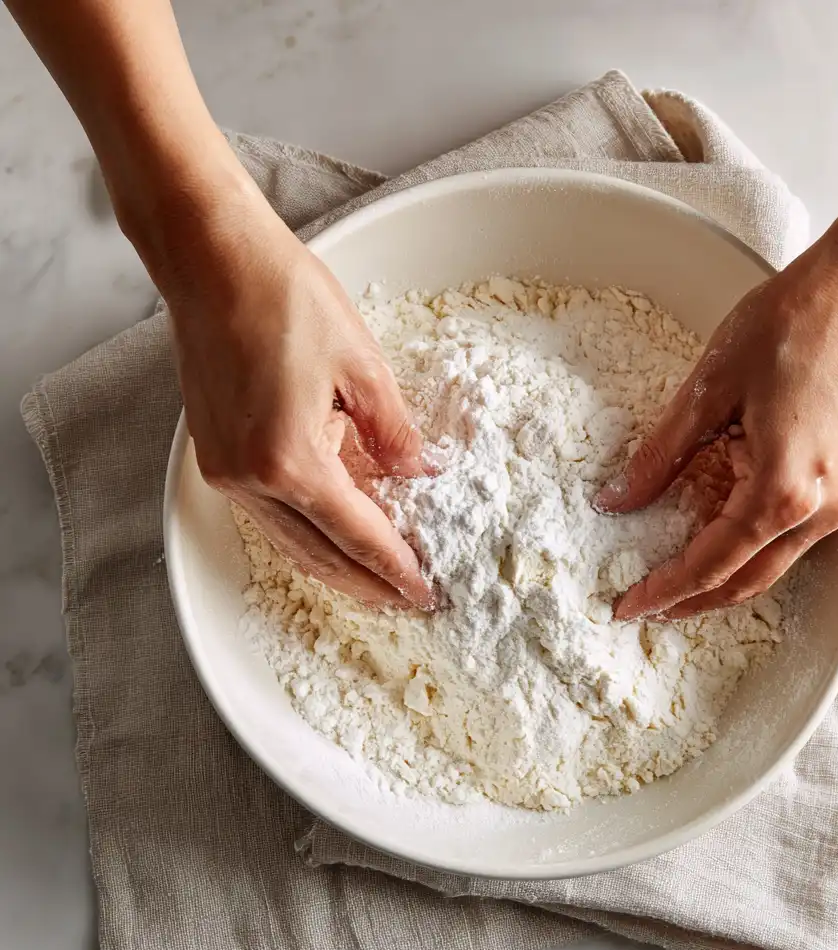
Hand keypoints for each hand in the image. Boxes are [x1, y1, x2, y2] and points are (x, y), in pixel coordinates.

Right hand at [161, 196, 433, 609]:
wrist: (212, 259)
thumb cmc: (286, 299)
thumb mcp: (362, 367)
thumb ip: (396, 434)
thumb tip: (421, 474)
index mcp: (290, 461)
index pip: (357, 534)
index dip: (396, 567)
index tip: (425, 591)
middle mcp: (249, 480)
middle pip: (319, 554)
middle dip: (366, 583)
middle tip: (405, 602)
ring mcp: (225, 471)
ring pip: (289, 542)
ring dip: (334, 566)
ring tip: (374, 583)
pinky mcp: (215, 456)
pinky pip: (268, 516)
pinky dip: (305, 533)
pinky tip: (331, 537)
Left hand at [596, 223, 837, 620]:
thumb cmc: (798, 322)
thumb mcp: (710, 388)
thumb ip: (660, 455)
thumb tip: (618, 499)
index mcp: (783, 491)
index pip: (710, 564)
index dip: (664, 589)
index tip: (627, 604)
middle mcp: (823, 509)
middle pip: (747, 579)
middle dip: (694, 600)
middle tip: (650, 605)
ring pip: (775, 561)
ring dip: (726, 576)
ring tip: (679, 576)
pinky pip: (798, 531)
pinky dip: (755, 542)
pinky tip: (724, 529)